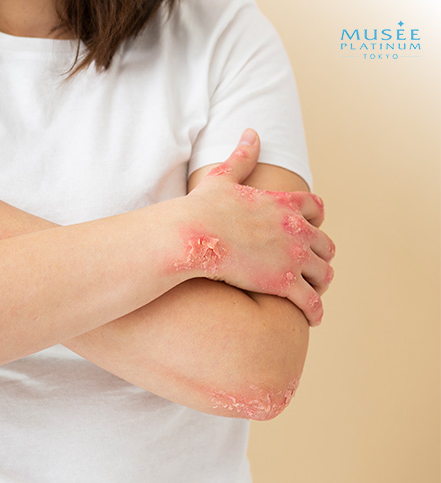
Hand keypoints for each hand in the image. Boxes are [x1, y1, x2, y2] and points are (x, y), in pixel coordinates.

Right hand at [182, 129, 334, 324]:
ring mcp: (293, 256)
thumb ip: (242, 157)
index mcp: (283, 203)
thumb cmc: (201, 209)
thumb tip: (251, 132)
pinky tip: (311, 317)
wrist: (192, 236)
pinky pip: (312, 302)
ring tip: (312, 294)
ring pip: (324, 274)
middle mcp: (295, 229)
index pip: (316, 208)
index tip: (310, 230)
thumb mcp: (223, 177)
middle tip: (311, 268)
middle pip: (325, 244)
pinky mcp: (285, 282)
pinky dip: (315, 310)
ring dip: (320, 284)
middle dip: (320, 256)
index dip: (315, 220)